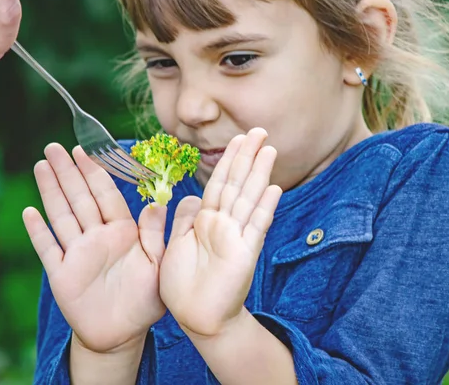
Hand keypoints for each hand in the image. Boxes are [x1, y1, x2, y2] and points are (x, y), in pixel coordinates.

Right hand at [22, 144, 166, 352]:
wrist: (123, 333)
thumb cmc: (146, 299)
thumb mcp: (159, 265)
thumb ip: (157, 235)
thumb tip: (157, 202)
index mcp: (123, 232)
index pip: (106, 195)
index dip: (94, 172)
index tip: (85, 150)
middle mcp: (97, 237)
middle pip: (80, 198)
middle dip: (67, 172)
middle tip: (54, 147)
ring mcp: (78, 253)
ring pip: (62, 216)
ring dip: (51, 191)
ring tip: (41, 166)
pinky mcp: (62, 274)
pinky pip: (48, 249)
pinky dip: (38, 232)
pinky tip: (29, 212)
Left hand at [159, 128, 281, 336]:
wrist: (196, 317)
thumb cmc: (182, 284)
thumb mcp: (175, 244)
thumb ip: (183, 219)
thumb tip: (191, 195)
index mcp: (205, 220)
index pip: (218, 183)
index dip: (228, 160)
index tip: (238, 139)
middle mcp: (224, 224)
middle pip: (237, 183)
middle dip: (247, 157)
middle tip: (259, 130)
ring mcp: (237, 237)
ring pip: (249, 198)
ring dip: (259, 174)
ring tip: (269, 149)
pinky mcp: (245, 253)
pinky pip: (256, 226)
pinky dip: (265, 208)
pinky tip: (274, 188)